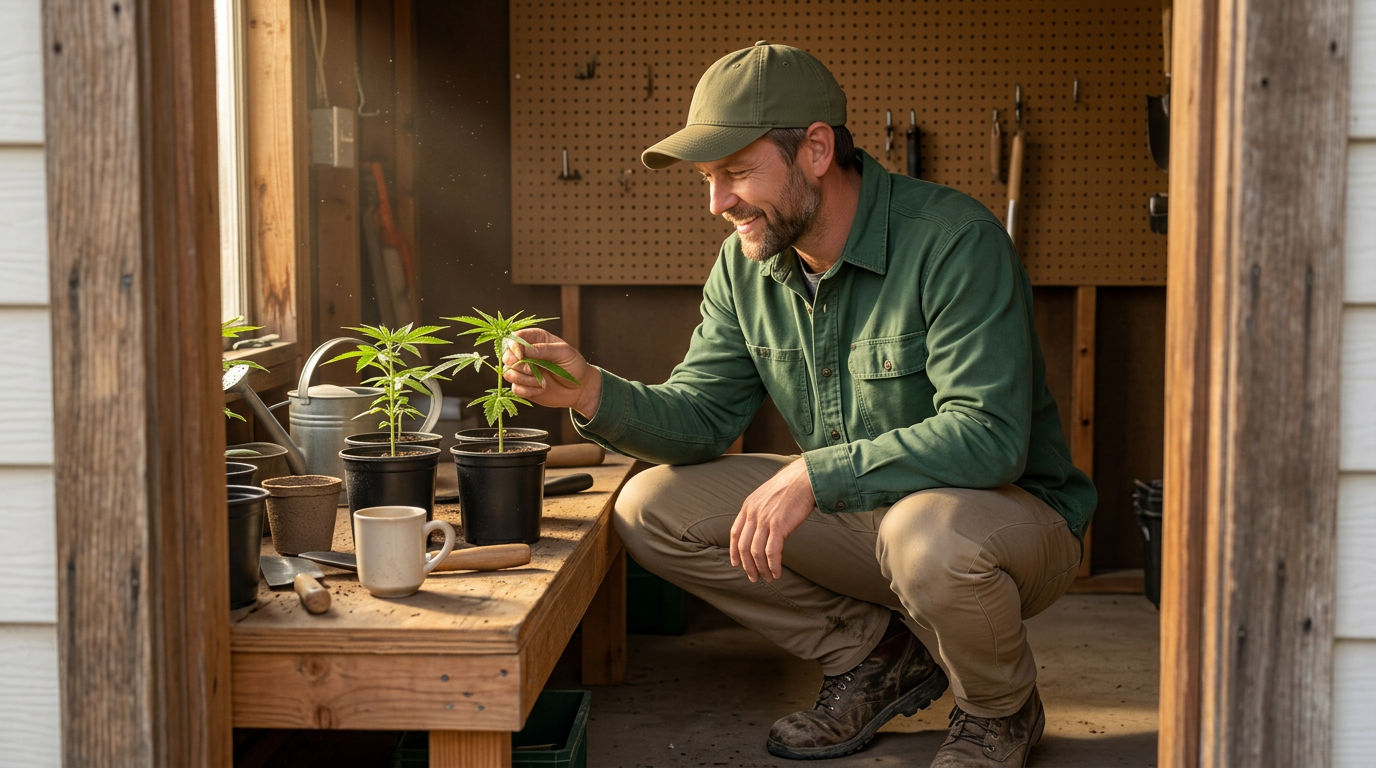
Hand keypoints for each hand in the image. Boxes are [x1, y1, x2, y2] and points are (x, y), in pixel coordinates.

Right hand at [501, 328, 602, 418]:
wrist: (581, 388)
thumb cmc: (574, 365)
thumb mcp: (564, 353)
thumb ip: (544, 350)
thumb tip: (524, 351)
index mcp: (536, 340)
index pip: (515, 337)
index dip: (513, 346)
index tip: (521, 355)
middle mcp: (526, 354)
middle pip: (506, 356)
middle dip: (516, 364)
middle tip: (531, 370)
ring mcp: (524, 370)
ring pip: (508, 373)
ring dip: (523, 379)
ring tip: (541, 382)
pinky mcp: (524, 386)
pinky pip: (515, 389)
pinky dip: (527, 391)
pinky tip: (540, 389)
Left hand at [730, 459, 816, 581]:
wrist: (803, 478)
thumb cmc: (790, 487)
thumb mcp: (767, 496)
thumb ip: (760, 510)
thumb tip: (761, 527)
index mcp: (748, 506)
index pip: (735, 533)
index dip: (734, 550)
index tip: (736, 563)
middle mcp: (753, 513)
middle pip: (743, 546)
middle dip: (747, 565)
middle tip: (754, 577)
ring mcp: (764, 519)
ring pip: (756, 552)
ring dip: (761, 569)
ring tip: (768, 578)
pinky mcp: (778, 525)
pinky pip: (771, 551)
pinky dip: (773, 565)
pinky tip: (777, 572)